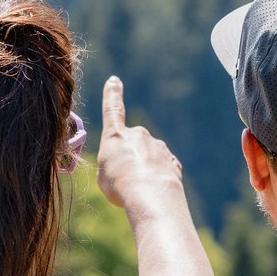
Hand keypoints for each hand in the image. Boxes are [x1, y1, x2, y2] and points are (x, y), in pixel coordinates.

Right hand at [94, 76, 182, 212]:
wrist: (151, 195)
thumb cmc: (120, 185)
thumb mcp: (104, 176)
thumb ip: (115, 164)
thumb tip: (129, 166)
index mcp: (116, 135)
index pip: (112, 110)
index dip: (112, 95)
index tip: (114, 80)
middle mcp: (139, 135)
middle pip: (132, 146)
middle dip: (129, 161)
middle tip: (124, 182)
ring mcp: (158, 148)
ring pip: (148, 159)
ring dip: (143, 173)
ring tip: (139, 191)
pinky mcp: (172, 162)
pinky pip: (162, 171)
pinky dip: (157, 181)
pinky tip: (154, 193)